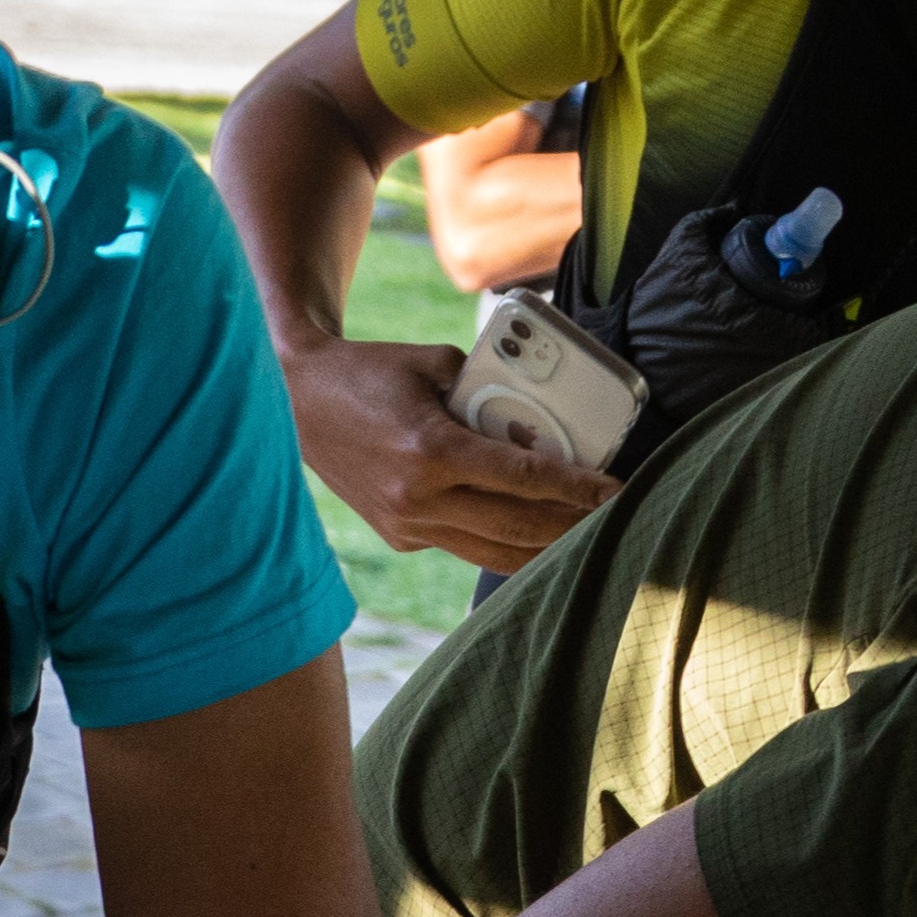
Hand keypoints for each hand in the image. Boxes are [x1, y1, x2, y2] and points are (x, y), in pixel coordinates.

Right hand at [279, 335, 611, 569]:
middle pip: (520, 526)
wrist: (298, 402)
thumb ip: (490, 393)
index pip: (524, 480)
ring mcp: (408, 526)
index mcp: (430, 451)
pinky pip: (469, 547)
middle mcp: (418, 499)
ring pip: (497, 552)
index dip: (579, 488)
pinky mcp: (401, 538)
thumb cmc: (372, 372)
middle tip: (614, 514)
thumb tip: (541, 425)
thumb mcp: (436, 364)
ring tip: (585, 530)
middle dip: (574, 524)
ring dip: (546, 545)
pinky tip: (537, 530)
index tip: (618, 491)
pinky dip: (507, 542)